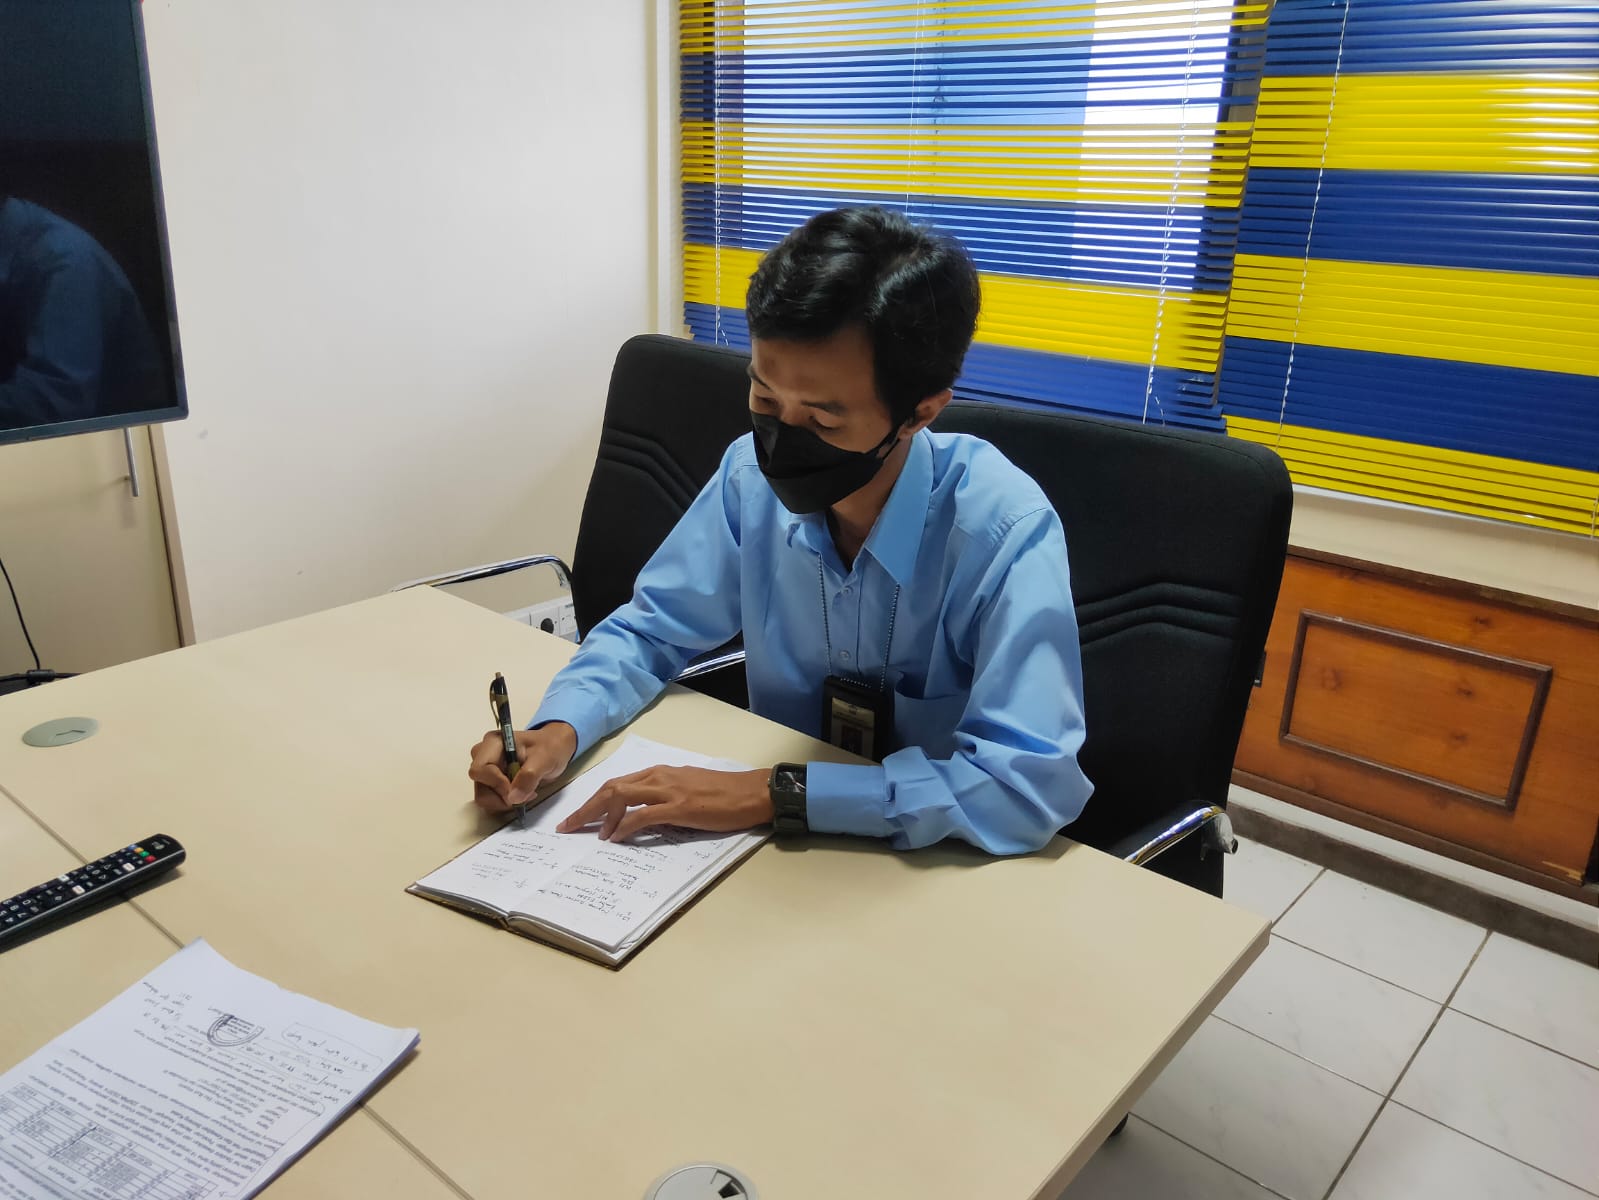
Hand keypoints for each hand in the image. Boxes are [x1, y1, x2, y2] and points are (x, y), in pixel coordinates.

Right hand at [468, 722, 577, 815]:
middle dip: (501, 796)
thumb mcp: (545, 758)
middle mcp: (484, 755)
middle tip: (525, 793)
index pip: (479, 770)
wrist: (555, 749)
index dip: (496, 784)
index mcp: (493, 743)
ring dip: (504, 801)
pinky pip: (491, 799)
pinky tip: (521, 793)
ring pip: (483, 796)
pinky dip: (505, 802)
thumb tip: (513, 798)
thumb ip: (529, 776)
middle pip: (480, 785)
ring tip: (526, 792)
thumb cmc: (550, 747)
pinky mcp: (491, 782)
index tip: (517, 790)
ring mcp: (487, 770)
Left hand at [556, 765, 773, 841]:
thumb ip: (663, 796)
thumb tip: (641, 814)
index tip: (578, 816)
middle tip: (567, 826)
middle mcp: (659, 777)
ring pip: (621, 797)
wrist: (751, 792)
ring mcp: (669, 791)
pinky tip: (615, 838)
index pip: (617, 783)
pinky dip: (625, 826)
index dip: (594, 799)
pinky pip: (643, 815)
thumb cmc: (724, 793)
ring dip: (599, 816)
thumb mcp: (687, 788)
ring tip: (587, 834)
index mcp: (660, 772)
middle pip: (611, 788)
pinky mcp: (679, 807)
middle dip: (586, 807)